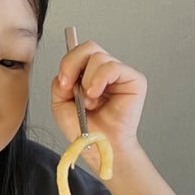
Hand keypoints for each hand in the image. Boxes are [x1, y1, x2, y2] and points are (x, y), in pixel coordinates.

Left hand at [51, 40, 146, 158]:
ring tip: (90, 101)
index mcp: (88, 74)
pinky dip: (100, 80)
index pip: (79, 52)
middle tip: (70, 86)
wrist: (99, 148)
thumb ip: (59, 83)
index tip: (62, 84)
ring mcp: (120, 75)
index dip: (68, 63)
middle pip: (89, 47)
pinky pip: (114, 66)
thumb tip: (67, 72)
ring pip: (99, 57)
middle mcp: (105, 72)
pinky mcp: (134, 80)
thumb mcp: (60, 104)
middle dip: (73, 64)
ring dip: (87, 81)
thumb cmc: (84, 130)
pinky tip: (97, 96)